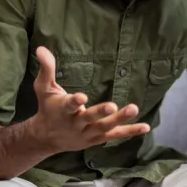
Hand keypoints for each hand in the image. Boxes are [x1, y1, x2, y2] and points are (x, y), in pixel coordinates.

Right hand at [30, 46, 149, 153]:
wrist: (46, 138)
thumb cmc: (48, 108)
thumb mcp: (44, 88)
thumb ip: (47, 68)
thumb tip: (41, 48)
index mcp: (63, 110)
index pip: (68, 105)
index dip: (75, 101)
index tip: (81, 97)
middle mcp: (76, 123)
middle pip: (90, 118)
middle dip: (100, 112)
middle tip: (113, 105)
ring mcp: (87, 133)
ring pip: (104, 127)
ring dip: (119, 119)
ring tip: (134, 108)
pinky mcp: (97, 139)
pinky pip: (115, 136)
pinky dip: (130, 131)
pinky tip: (145, 126)